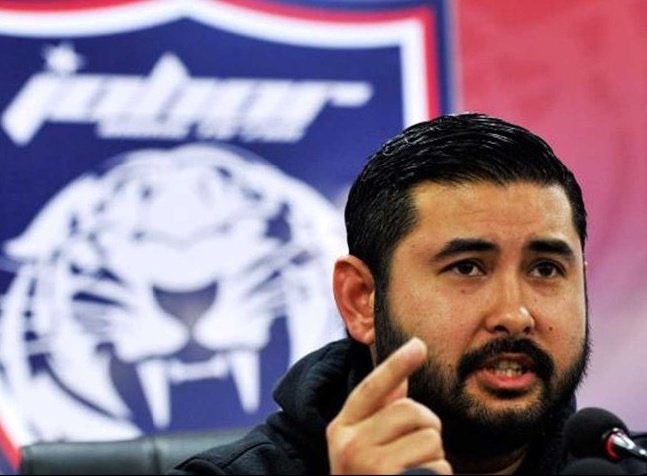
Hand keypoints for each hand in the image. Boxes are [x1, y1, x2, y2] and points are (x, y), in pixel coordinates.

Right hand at [326, 338, 452, 474]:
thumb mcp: (361, 445)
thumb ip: (379, 412)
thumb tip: (401, 376)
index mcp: (341, 430)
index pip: (371, 389)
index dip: (396, 365)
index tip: (419, 344)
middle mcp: (350, 447)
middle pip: (413, 411)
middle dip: (426, 426)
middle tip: (414, 448)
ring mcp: (371, 469)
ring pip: (431, 438)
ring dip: (434, 456)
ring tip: (412, 472)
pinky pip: (440, 467)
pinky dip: (439, 475)